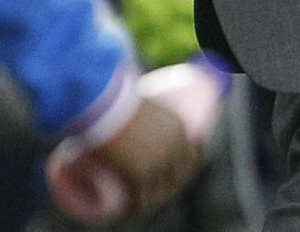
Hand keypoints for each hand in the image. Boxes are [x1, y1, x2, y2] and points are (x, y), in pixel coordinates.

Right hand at [91, 97, 202, 214]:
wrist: (104, 102)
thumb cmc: (116, 93)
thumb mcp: (135, 99)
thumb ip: (135, 102)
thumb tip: (124, 93)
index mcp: (178, 129)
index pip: (194, 155)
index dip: (189, 165)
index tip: (177, 167)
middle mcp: (173, 149)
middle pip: (178, 176)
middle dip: (169, 184)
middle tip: (152, 183)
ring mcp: (158, 165)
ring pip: (160, 190)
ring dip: (152, 198)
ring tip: (139, 197)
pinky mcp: (140, 176)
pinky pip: (142, 197)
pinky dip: (137, 205)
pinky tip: (133, 207)